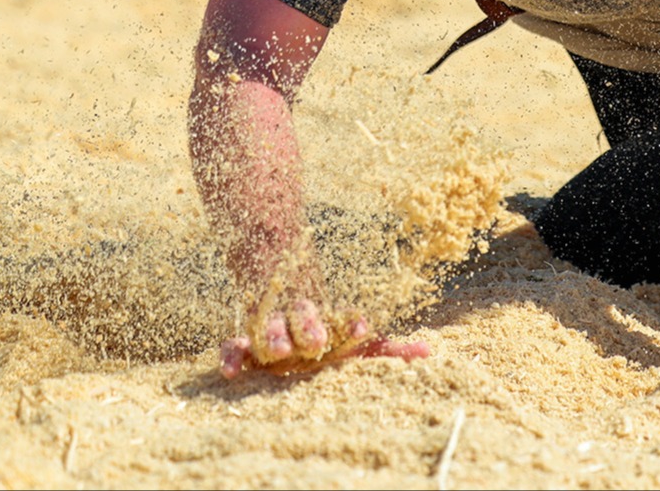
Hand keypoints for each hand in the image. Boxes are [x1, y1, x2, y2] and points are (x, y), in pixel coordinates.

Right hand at [218, 294, 428, 378]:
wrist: (281, 289)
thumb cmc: (327, 333)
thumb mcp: (355, 343)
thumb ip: (387, 349)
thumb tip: (429, 353)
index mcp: (330, 319)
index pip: (343, 319)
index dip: (352, 324)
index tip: (362, 328)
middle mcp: (301, 320)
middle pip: (305, 318)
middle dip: (311, 328)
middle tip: (318, 342)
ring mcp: (272, 328)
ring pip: (271, 328)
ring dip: (275, 338)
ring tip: (280, 352)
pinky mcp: (244, 341)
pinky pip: (233, 345)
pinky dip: (231, 355)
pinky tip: (232, 371)